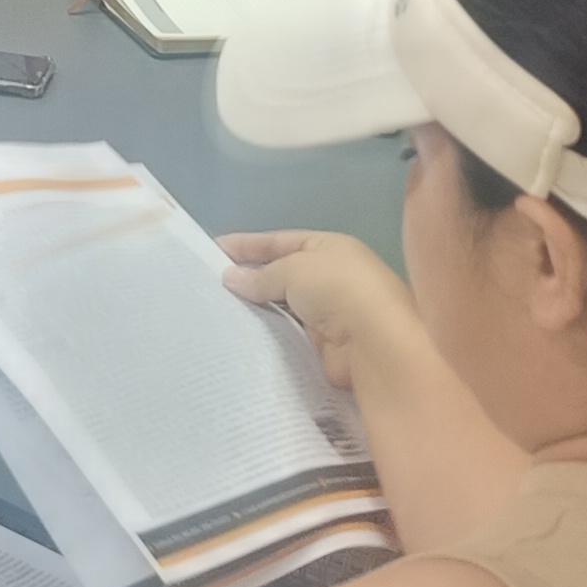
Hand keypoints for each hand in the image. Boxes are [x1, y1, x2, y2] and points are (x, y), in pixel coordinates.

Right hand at [218, 228, 422, 394]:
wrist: (376, 341)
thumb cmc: (337, 289)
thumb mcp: (293, 269)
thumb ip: (261, 276)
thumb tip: (230, 277)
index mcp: (329, 247)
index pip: (281, 241)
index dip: (248, 245)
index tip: (214, 249)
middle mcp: (331, 277)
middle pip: (282, 274)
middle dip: (250, 278)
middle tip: (211, 284)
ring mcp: (330, 312)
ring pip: (284, 306)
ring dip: (257, 308)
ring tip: (219, 311)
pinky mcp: (325, 345)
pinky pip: (289, 334)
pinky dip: (270, 333)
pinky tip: (243, 335)